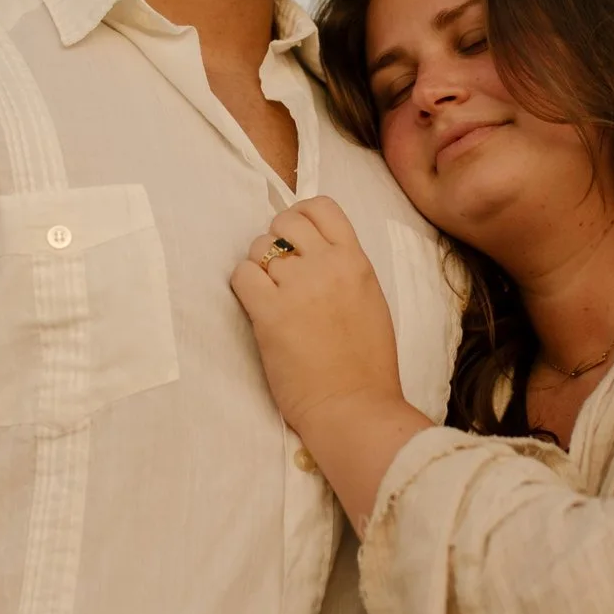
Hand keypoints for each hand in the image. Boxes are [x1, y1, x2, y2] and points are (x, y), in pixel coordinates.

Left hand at [231, 199, 432, 532]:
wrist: (356, 407)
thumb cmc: (367, 365)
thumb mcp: (370, 301)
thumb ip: (345, 270)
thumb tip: (316, 251)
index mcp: (356, 261)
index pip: (321, 206)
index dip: (300, 215)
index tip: (294, 236)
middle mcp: (327, 265)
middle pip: (284, 221)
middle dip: (275, 240)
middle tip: (277, 270)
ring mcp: (298, 287)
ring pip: (259, 248)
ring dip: (258, 268)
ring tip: (269, 297)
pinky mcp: (270, 313)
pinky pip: (242, 276)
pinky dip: (244, 288)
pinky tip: (256, 308)